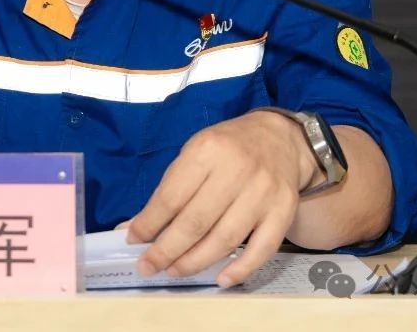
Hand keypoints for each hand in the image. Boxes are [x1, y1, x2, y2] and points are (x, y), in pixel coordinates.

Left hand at [125, 110, 318, 286]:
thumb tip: (135, 228)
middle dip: (167, 250)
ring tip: (174, 271)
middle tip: (148, 266)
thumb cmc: (228, 148)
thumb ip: (168, 191)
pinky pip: (263, 248)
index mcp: (208, 151)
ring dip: (195, 262)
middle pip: (196, 222)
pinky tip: (220, 279)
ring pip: (225, 239)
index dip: (149, 223)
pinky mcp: (283, 211)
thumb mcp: (193, 155)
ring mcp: (263, 192)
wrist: (278, 138)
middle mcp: (237, 170)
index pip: (172, 196)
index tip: (133, 240)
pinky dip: (241, 269)